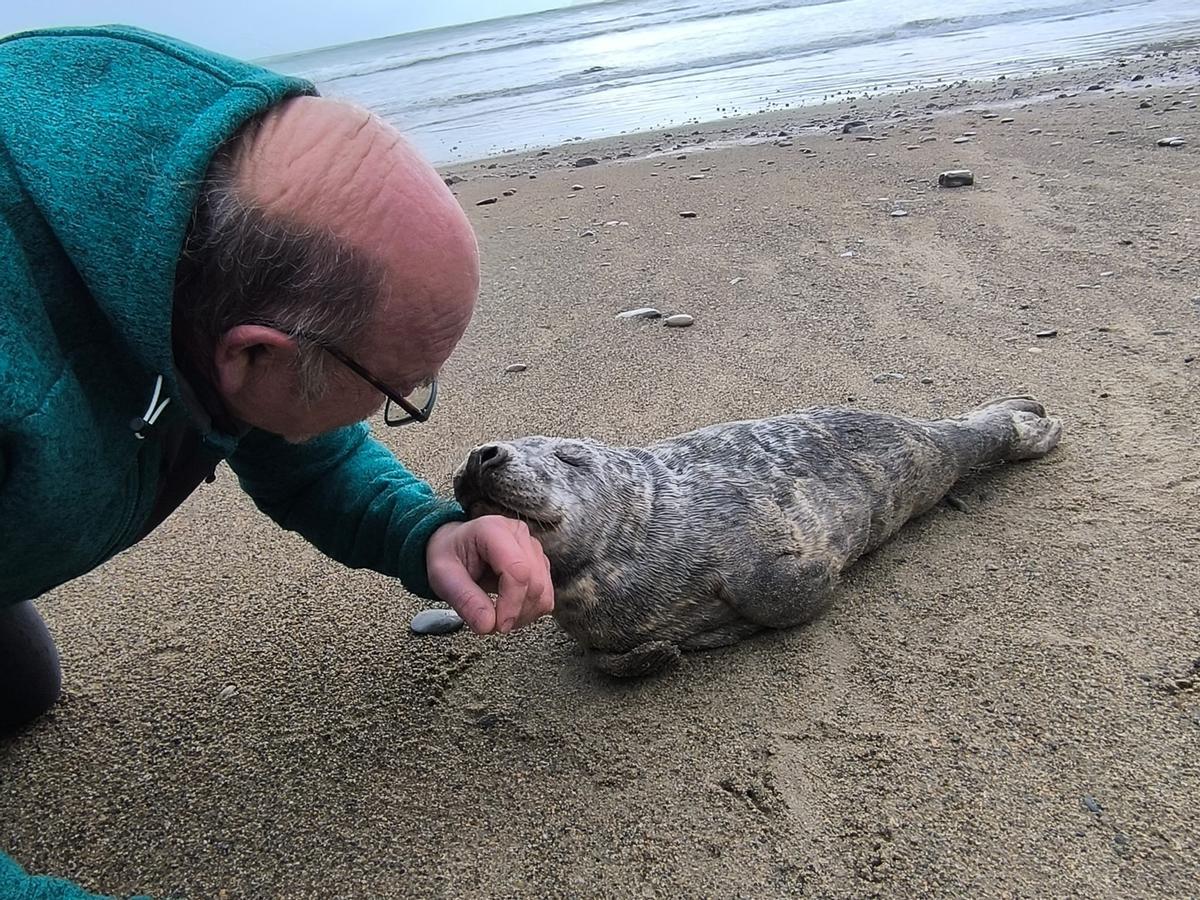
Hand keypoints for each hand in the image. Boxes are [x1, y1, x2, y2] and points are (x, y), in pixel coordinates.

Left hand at [425, 516, 553, 633]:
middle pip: (535, 583)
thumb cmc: (449, 555)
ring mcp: (533, 548)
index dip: (511, 604)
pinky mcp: (540, 564)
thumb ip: (464, 600)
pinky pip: (546, 596)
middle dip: (515, 613)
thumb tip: (487, 625)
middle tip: (491, 624)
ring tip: (497, 617)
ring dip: (523, 615)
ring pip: (544, 592)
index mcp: (493, 530)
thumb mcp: (442, 576)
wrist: (455, 546)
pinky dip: (530, 612)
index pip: (518, 571)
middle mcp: (519, 534)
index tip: (497, 625)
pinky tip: (509, 611)